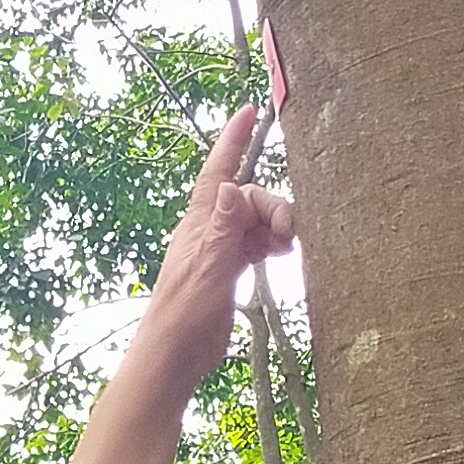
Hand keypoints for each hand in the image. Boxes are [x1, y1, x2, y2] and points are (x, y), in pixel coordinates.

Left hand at [136, 105, 296, 389]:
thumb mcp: (209, 267)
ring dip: (277, 226)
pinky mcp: (229, 269)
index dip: (233, 140)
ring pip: (256, 220)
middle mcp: (209, 229)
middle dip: (275, 206)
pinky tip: (282, 254)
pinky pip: (256, 243)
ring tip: (288, 247)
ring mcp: (220, 248)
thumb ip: (223, 228)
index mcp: (200, 222)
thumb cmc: (185, 311)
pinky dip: (272, 243)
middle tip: (289, 236)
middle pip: (250, 198)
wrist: (175, 353)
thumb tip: (232, 186)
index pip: (220, 171)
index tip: (249, 110)